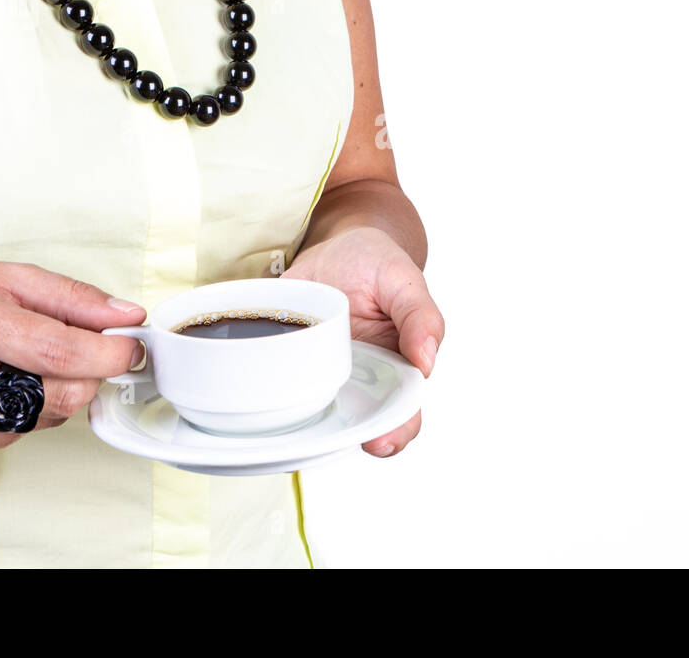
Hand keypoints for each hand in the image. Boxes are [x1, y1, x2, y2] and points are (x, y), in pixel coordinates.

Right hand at [0, 259, 145, 452]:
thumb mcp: (5, 275)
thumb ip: (74, 298)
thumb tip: (128, 316)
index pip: (60, 352)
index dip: (110, 354)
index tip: (132, 347)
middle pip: (61, 394)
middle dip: (89, 373)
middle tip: (85, 348)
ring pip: (46, 416)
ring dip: (55, 389)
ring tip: (19, 355)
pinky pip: (18, 431)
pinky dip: (26, 406)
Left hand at [282, 226, 444, 456]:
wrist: (338, 247)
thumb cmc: (376, 265)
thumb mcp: (403, 280)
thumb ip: (420, 316)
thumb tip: (427, 360)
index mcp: (398, 368)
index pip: (404, 412)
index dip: (396, 432)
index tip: (381, 441)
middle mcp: (361, 381)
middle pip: (358, 425)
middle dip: (348, 438)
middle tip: (337, 441)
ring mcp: (322, 375)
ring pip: (316, 415)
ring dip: (307, 427)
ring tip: (297, 432)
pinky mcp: (289, 364)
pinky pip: (280, 388)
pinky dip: (271, 399)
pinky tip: (261, 406)